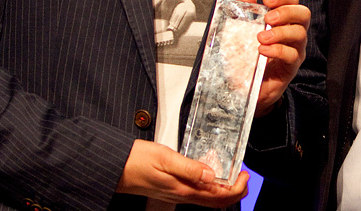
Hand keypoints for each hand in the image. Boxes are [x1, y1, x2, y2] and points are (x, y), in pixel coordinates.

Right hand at [115, 139, 247, 206]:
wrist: (115, 168)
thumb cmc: (135, 161)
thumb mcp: (164, 157)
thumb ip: (188, 166)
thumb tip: (211, 174)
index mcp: (183, 189)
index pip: (218, 197)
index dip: (237, 188)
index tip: (245, 174)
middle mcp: (182, 195)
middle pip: (216, 202)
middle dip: (236, 191)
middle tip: (245, 176)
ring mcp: (177, 194)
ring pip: (207, 199)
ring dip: (224, 190)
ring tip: (233, 174)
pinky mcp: (172, 189)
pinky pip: (196, 193)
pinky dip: (210, 187)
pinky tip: (210, 175)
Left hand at [233, 0, 308, 116]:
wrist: (245, 87)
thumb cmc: (247, 58)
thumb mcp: (240, 32)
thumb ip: (242, 13)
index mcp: (284, 22)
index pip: (293, 2)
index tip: (267, 0)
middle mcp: (293, 34)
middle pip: (303, 14)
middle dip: (286, 12)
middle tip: (268, 19)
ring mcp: (295, 50)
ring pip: (300, 34)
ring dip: (280, 32)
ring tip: (261, 38)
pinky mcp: (291, 67)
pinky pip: (292, 55)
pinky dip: (277, 50)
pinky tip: (263, 50)